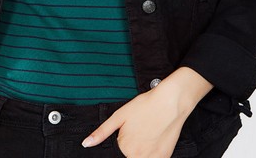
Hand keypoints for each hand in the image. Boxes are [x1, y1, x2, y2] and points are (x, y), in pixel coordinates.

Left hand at [81, 67, 212, 156]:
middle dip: (129, 147)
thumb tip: (85, 144)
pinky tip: (153, 138)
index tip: (127, 133)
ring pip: (140, 157)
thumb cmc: (144, 106)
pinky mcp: (165, 157)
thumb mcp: (118, 116)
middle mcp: (139, 157)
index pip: (116, 153)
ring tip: (144, 132)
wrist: (170, 102)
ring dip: (139, 150)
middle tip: (136, 130)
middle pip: (128, 155)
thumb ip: (101, 133)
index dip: (120, 141)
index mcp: (125, 148)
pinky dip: (151, 152)